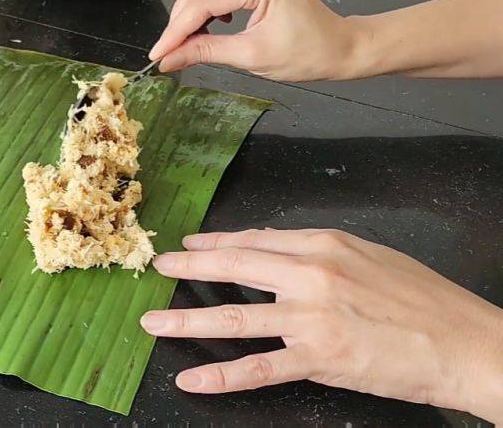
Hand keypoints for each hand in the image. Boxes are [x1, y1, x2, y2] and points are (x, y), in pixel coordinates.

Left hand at [140, 229, 502, 421]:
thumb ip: (320, 252)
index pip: (254, 239)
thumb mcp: (370, 256)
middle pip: (234, 268)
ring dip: (187, 320)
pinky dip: (222, 376)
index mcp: (324, 245)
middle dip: (189, 268)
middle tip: (158, 270)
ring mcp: (311, 318)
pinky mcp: (320, 358)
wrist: (466, 342)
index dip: (216, 242)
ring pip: (234, 318)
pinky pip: (259, 368)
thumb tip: (276, 248)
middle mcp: (311, 275)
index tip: (189, 245)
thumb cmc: (424, 300)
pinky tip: (193, 380)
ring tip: (154, 323)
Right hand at [148, 0, 367, 80]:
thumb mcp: (251, 57)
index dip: (175, 31)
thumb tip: (168, 59)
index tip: (157, 55)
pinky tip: (205, 31)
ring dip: (188, 20)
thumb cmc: (307, 54)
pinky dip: (202, 13)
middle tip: (166, 55)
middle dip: (178, 24)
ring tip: (182, 47)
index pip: (201, 2)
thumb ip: (205, 52)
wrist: (341, 47)